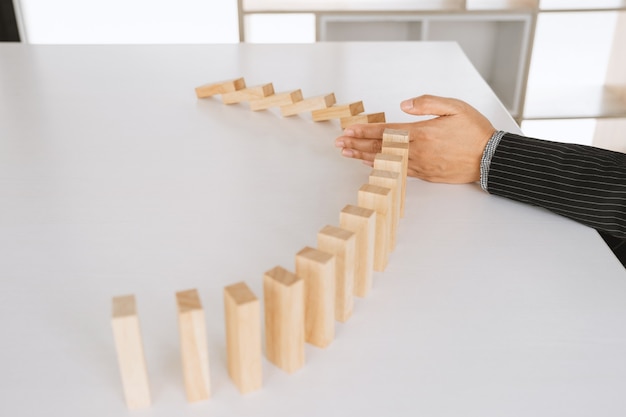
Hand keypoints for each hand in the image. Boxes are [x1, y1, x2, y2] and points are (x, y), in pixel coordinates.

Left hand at [335, 95, 495, 182]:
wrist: (491, 157)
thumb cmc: (475, 130)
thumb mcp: (455, 107)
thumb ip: (427, 103)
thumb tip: (403, 105)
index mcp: (422, 133)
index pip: (385, 132)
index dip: (364, 131)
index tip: (348, 130)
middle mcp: (417, 151)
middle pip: (380, 148)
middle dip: (357, 145)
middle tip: (339, 144)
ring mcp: (420, 165)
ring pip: (386, 161)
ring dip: (364, 157)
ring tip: (347, 154)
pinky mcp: (426, 175)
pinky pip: (398, 171)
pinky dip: (382, 167)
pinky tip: (371, 165)